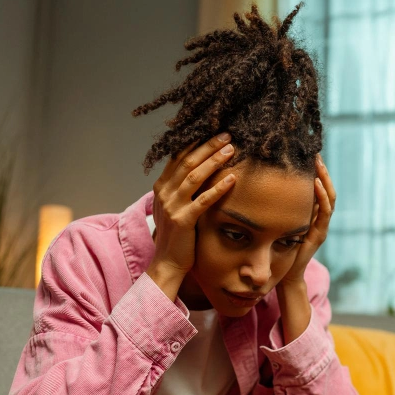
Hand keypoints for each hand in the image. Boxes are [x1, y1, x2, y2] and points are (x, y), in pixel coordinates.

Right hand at [149, 133, 235, 276]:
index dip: (196, 143)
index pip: (178, 157)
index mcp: (161, 187)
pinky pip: (203, 200)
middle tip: (227, 135)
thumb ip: (181, 189)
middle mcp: (164, 193)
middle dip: (208, 146)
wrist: (168, 262)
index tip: (213, 131)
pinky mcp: (183, 220)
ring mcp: (172, 206)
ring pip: (194, 176)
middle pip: (187, 162)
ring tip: (231, 150)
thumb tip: (199, 169)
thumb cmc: (177, 235)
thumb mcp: (174, 207)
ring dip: (214, 161)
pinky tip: (232, 178)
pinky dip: (218, 188)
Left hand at [282, 153, 334, 284]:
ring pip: (329, 198)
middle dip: (322, 171)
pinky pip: (324, 212)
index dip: (316, 172)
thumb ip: (280, 209)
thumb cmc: (280, 249)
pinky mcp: (319, 234)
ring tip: (318, 163)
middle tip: (315, 153)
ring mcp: (321, 226)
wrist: (286, 274)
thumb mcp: (280, 223)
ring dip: (324, 179)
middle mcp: (320, 219)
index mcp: (312, 215)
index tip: (309, 155)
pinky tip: (316, 183)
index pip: (319, 189)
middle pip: (327, 189)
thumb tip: (264, 186)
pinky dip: (322, 196)